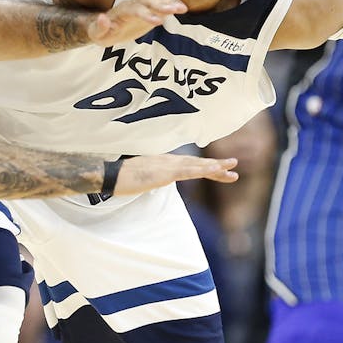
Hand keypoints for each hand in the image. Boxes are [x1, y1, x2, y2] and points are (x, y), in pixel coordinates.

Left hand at [87, 0, 187, 44]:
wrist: (105, 28)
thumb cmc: (100, 33)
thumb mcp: (96, 34)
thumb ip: (100, 27)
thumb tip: (102, 17)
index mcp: (121, 11)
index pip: (134, 10)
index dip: (146, 15)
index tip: (158, 22)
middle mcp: (133, 5)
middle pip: (148, 2)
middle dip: (161, 5)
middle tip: (176, 10)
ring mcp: (142, 6)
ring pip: (156, 1)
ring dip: (169, 3)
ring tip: (183, 8)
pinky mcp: (149, 10)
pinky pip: (161, 4)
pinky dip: (171, 3)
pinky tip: (182, 7)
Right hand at [112, 154, 238, 194]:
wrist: (108, 174)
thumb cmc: (119, 177)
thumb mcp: (138, 177)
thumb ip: (148, 178)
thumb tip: (149, 182)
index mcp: (161, 162)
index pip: (187, 164)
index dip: (203, 166)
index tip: (218, 169)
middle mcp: (167, 160)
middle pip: (195, 163)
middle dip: (215, 165)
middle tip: (234, 165)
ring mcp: (167, 165)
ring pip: (196, 166)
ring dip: (216, 166)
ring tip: (232, 167)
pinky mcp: (165, 173)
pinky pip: (189, 172)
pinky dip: (204, 170)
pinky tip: (217, 169)